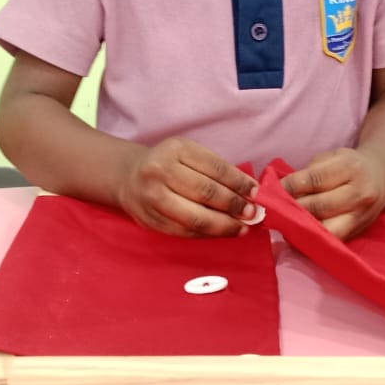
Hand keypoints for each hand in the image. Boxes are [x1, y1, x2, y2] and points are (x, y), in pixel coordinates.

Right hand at [118, 137, 258, 236]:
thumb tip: (249, 191)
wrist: (128, 177)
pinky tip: (223, 232)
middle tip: (253, 213)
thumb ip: (216, 169)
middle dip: (234, 205)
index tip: (256, 193)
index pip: (215, 168)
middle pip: (206, 193)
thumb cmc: (168, 163)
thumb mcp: (188, 153)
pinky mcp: (152, 220)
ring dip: (224, 225)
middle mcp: (161, 172)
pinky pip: (186, 231)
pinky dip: (208, 234)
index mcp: (175, 150)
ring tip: (242, 227)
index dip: (239, 182)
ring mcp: (153, 198)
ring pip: (196, 217)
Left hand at [280, 147, 384, 240]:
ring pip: (326, 228)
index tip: (270, 191)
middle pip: (319, 206)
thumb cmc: (348, 165)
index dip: (289, 187)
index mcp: (350, 167)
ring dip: (300, 228)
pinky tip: (298, 234)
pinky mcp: (358, 232)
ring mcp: (361, 216)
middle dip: (292, 209)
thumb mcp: (331, 157)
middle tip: (271, 211)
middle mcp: (360, 193)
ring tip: (282, 224)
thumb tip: (279, 190)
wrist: (382, 177)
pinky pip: (331, 239)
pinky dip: (312, 238)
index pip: (314, 180)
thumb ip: (308, 172)